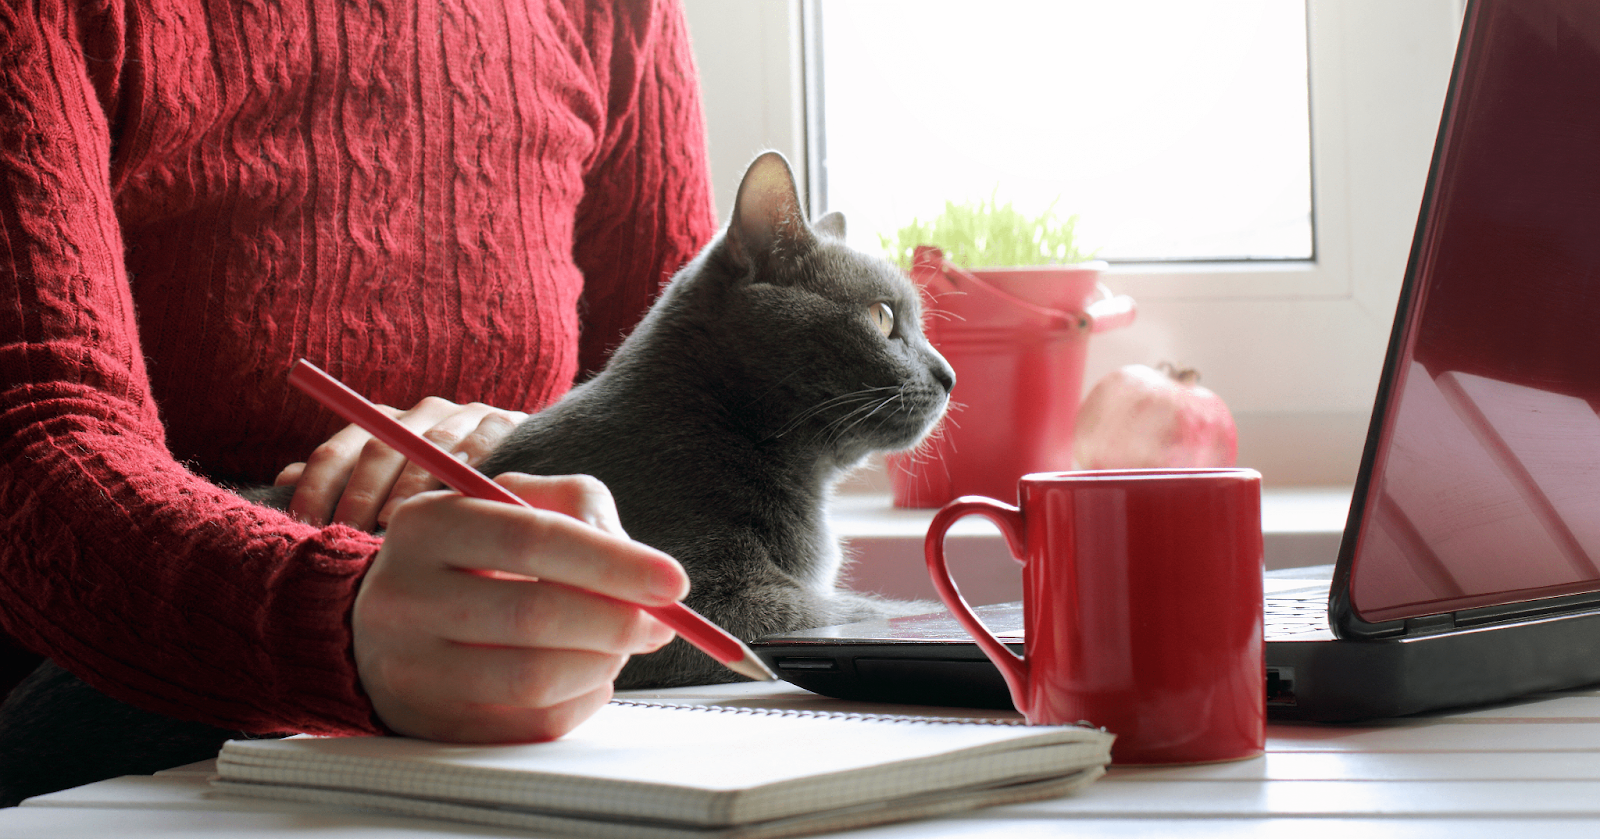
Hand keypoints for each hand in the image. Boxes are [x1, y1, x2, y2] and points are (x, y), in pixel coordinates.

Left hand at [275, 397, 528, 530]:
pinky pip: (483, 442)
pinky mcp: (504, 422)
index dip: (318, 488)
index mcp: (381, 425)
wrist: (523, 460)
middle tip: (349, 532)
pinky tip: (455, 504)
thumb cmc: (439, 489)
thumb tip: (282, 481)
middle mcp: (418, 414)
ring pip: (428, 446)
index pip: (337, 451)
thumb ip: (337, 482)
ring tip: (395, 524)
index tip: (307, 527)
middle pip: (380, 447)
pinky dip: (467, 469)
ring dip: (411, 486)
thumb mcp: (384, 486)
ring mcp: (462, 414)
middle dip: (361, 493)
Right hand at [352, 473, 687, 741]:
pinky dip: (580, 701)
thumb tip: (636, 563)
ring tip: (619, 646)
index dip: (614, 563)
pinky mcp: (429, 725)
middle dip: (618, 621)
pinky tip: (583, 675)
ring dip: (603, 664)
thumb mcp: (516, 503)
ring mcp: (409, 669)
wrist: (388, 622)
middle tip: (660, 623)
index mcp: (427, 525)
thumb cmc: (473, 557)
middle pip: (535, 615)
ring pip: (534, 679)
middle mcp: (403, 597)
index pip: (534, 540)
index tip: (674, 582)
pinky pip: (529, 725)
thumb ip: (579, 509)